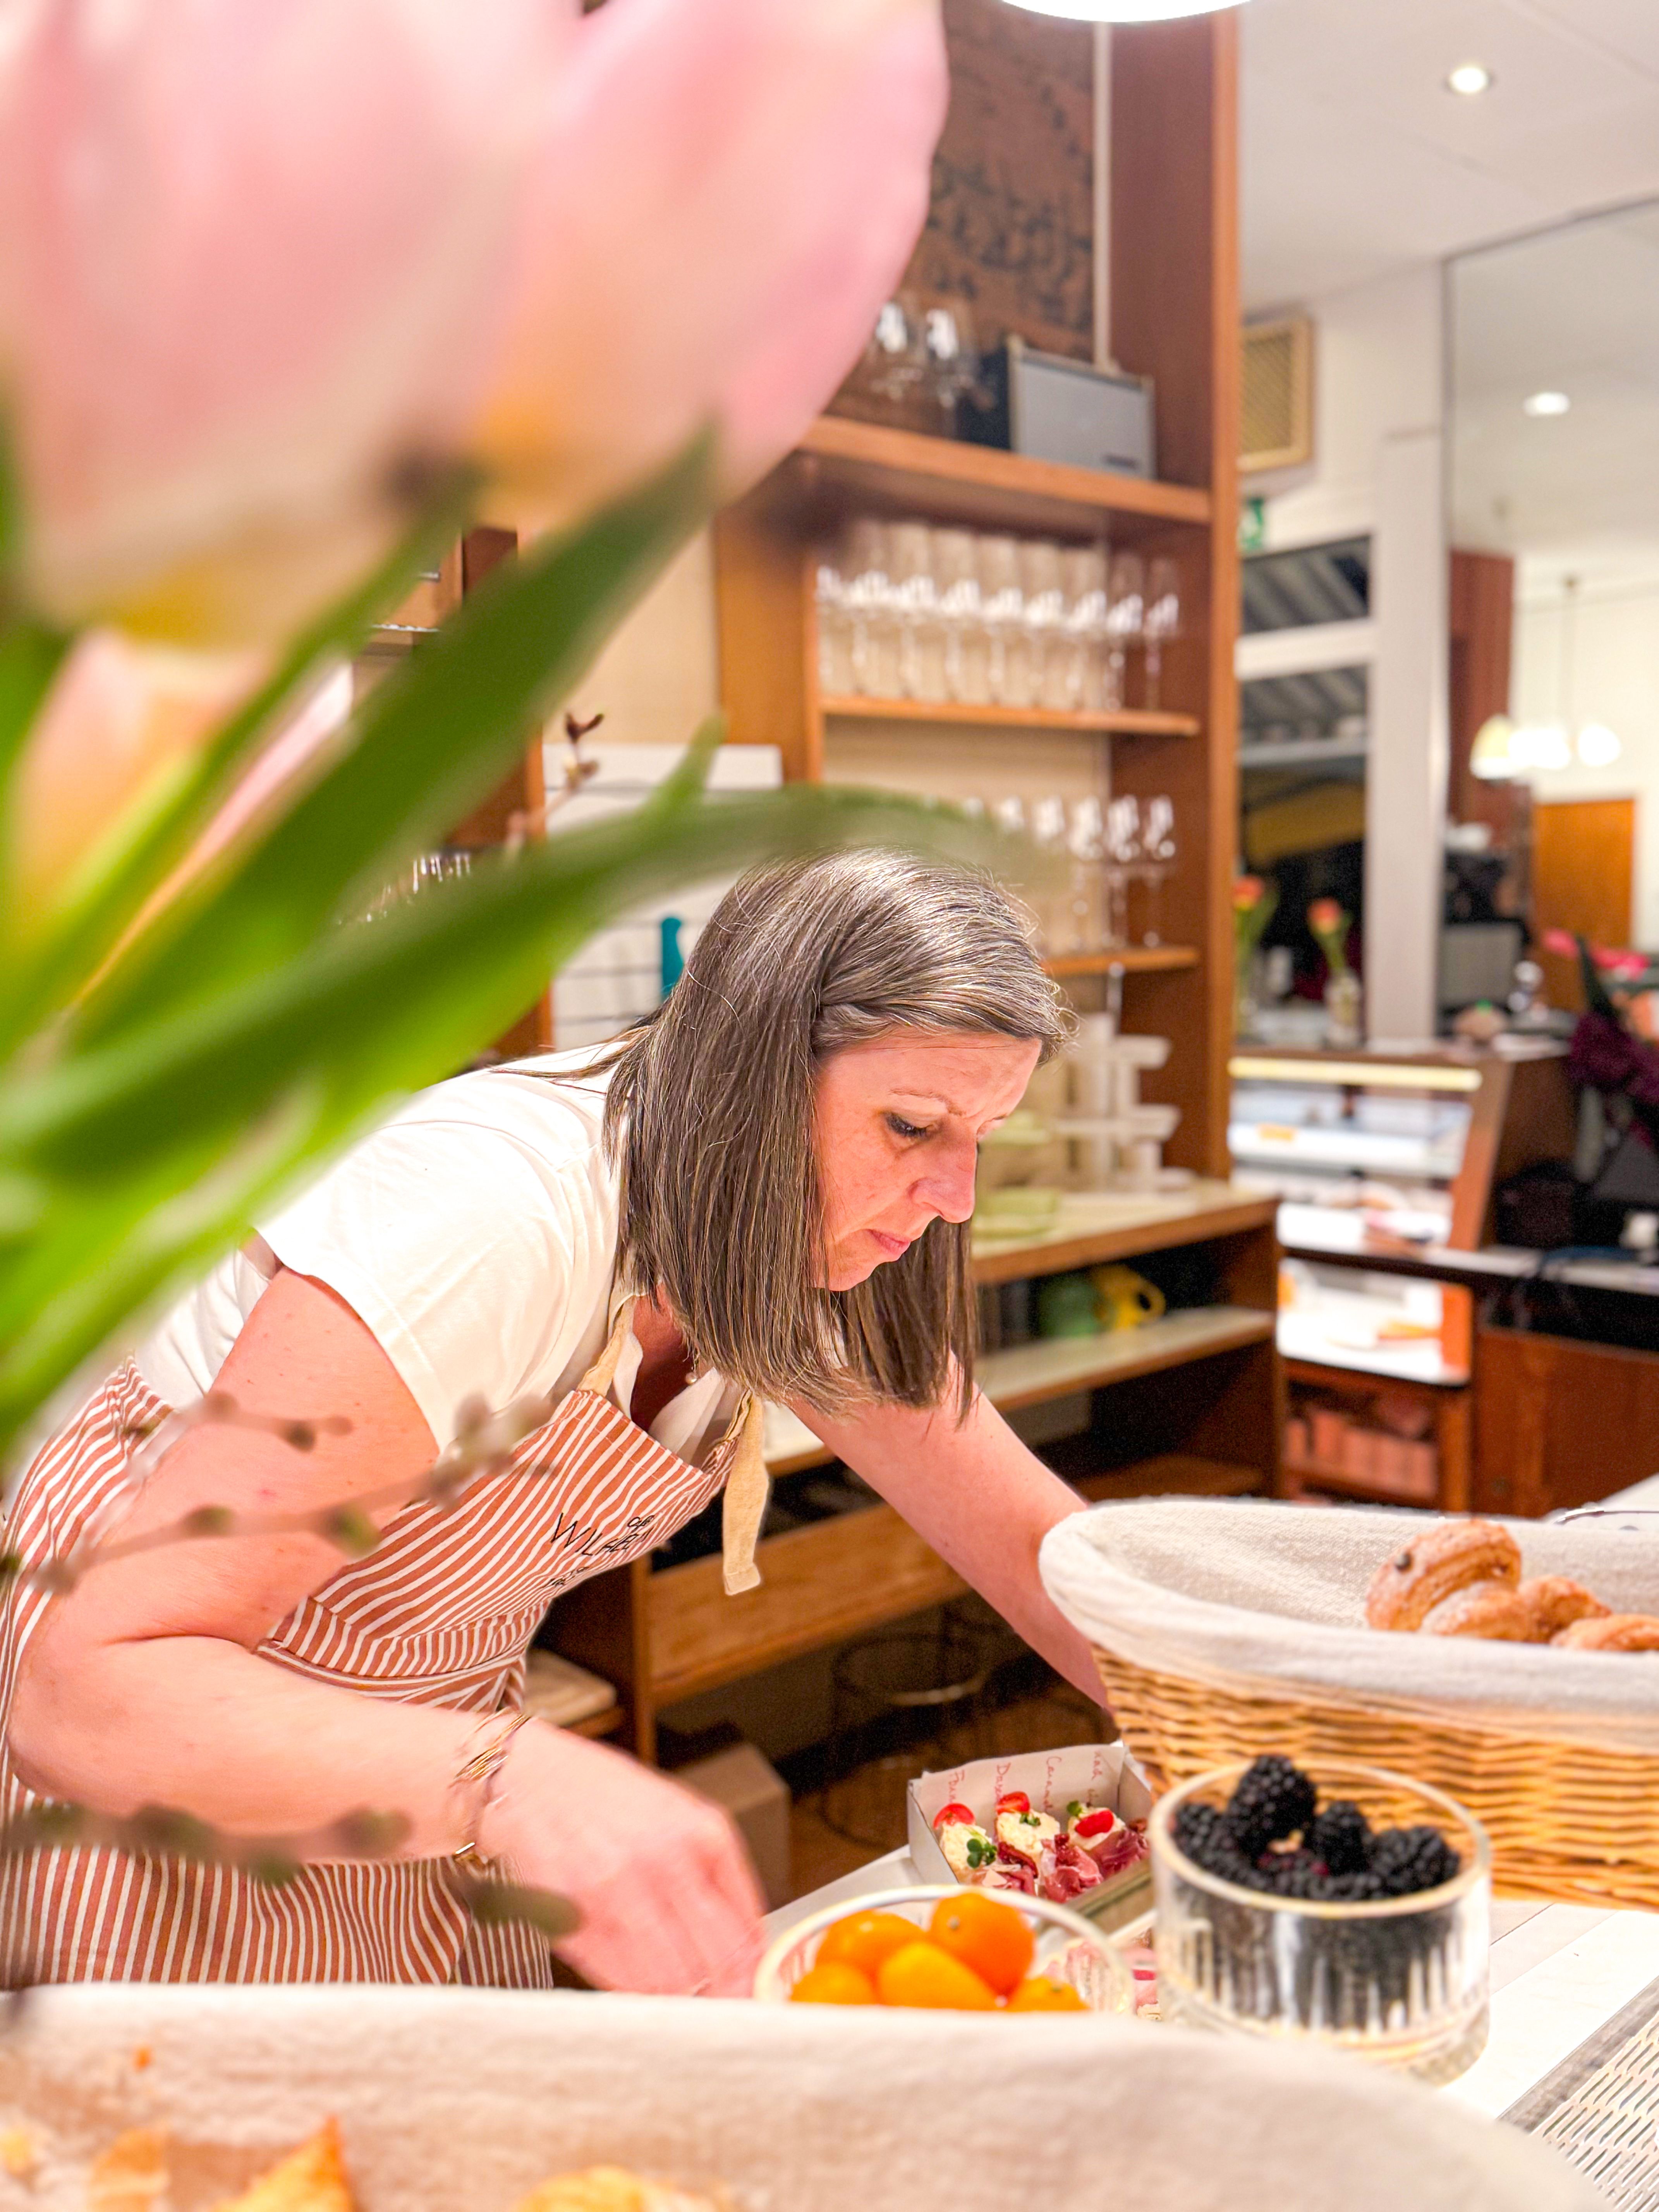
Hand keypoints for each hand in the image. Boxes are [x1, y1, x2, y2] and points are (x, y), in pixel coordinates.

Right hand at [476, 1719, 764, 1995]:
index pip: (745, 1932)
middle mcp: (663, 1860)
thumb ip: (718, 1877)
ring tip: (674, 1993)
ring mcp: (614, 1890)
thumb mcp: (680, 1817)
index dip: (751, 1976)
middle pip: (713, 1965)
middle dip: (721, 1995)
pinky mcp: (571, 1915)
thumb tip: (747, 1947)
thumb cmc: (604, 1795)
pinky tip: (633, 1973)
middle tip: (719, 2006)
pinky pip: (618, 1979)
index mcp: (701, 1833)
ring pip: (667, 1982)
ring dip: (676, 1998)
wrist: (527, 1777)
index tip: (751, 1992)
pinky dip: (632, 1989)